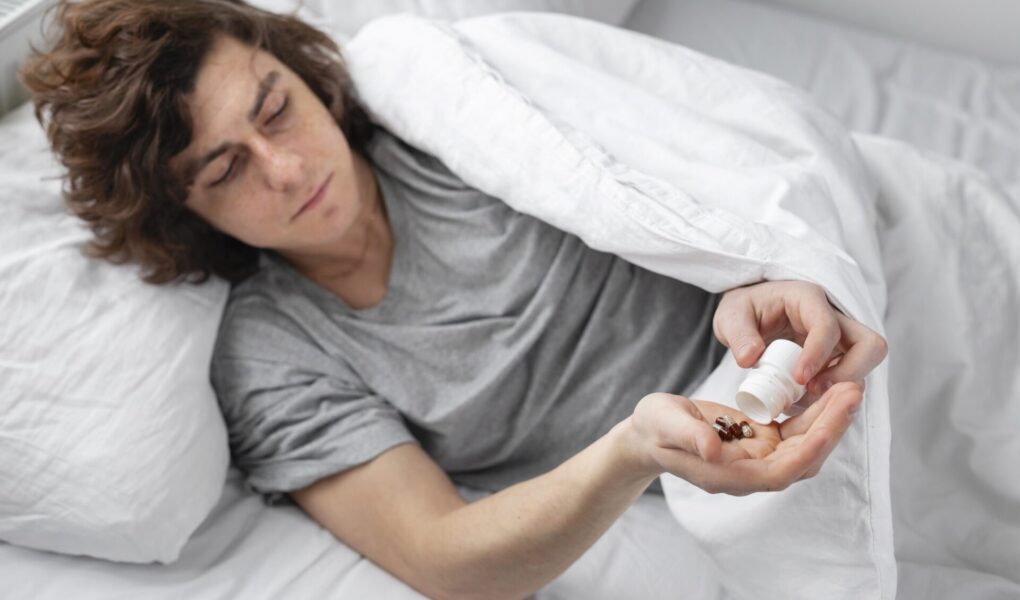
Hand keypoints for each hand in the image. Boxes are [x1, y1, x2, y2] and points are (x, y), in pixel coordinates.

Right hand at [625, 382, 862, 494]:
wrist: (653, 430)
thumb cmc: (655, 428)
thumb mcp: (665, 424)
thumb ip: (689, 437)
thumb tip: (713, 449)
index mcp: (730, 475)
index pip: (779, 473)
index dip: (806, 452)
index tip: (827, 425)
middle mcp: (752, 471)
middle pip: (803, 458)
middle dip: (831, 428)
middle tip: (853, 391)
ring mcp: (760, 456)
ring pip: (806, 444)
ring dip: (830, 418)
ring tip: (850, 387)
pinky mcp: (763, 439)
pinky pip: (798, 429)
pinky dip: (817, 412)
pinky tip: (830, 389)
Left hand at [713, 280, 887, 403]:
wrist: (750, 315)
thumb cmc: (744, 310)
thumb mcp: (730, 315)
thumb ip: (738, 334)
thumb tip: (749, 359)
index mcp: (808, 300)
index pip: (828, 325)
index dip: (818, 353)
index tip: (799, 378)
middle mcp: (834, 318)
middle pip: (870, 345)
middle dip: (849, 373)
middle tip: (813, 389)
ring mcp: (841, 341)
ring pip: (865, 365)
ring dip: (841, 386)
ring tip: (804, 398)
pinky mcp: (837, 360)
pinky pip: (847, 380)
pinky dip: (829, 395)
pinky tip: (801, 402)